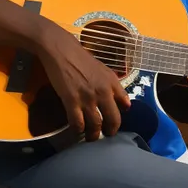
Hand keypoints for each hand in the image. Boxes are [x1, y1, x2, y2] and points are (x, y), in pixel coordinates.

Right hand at [37, 22, 130, 140]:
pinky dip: (77, 131)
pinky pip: (77, 123)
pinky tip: (76, 130)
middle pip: (113, 120)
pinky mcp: (71, 101)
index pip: (125, 105)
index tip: (114, 122)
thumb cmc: (81, 58)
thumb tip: (125, 104)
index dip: (120, 116)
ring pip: (95, 126)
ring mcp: (87, 97)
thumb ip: (114, 87)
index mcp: (112, 82)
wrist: (61, 50)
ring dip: (93, 135)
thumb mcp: (103, 70)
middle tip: (104, 135)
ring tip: (90, 137)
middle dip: (110, 132)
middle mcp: (103, 91)